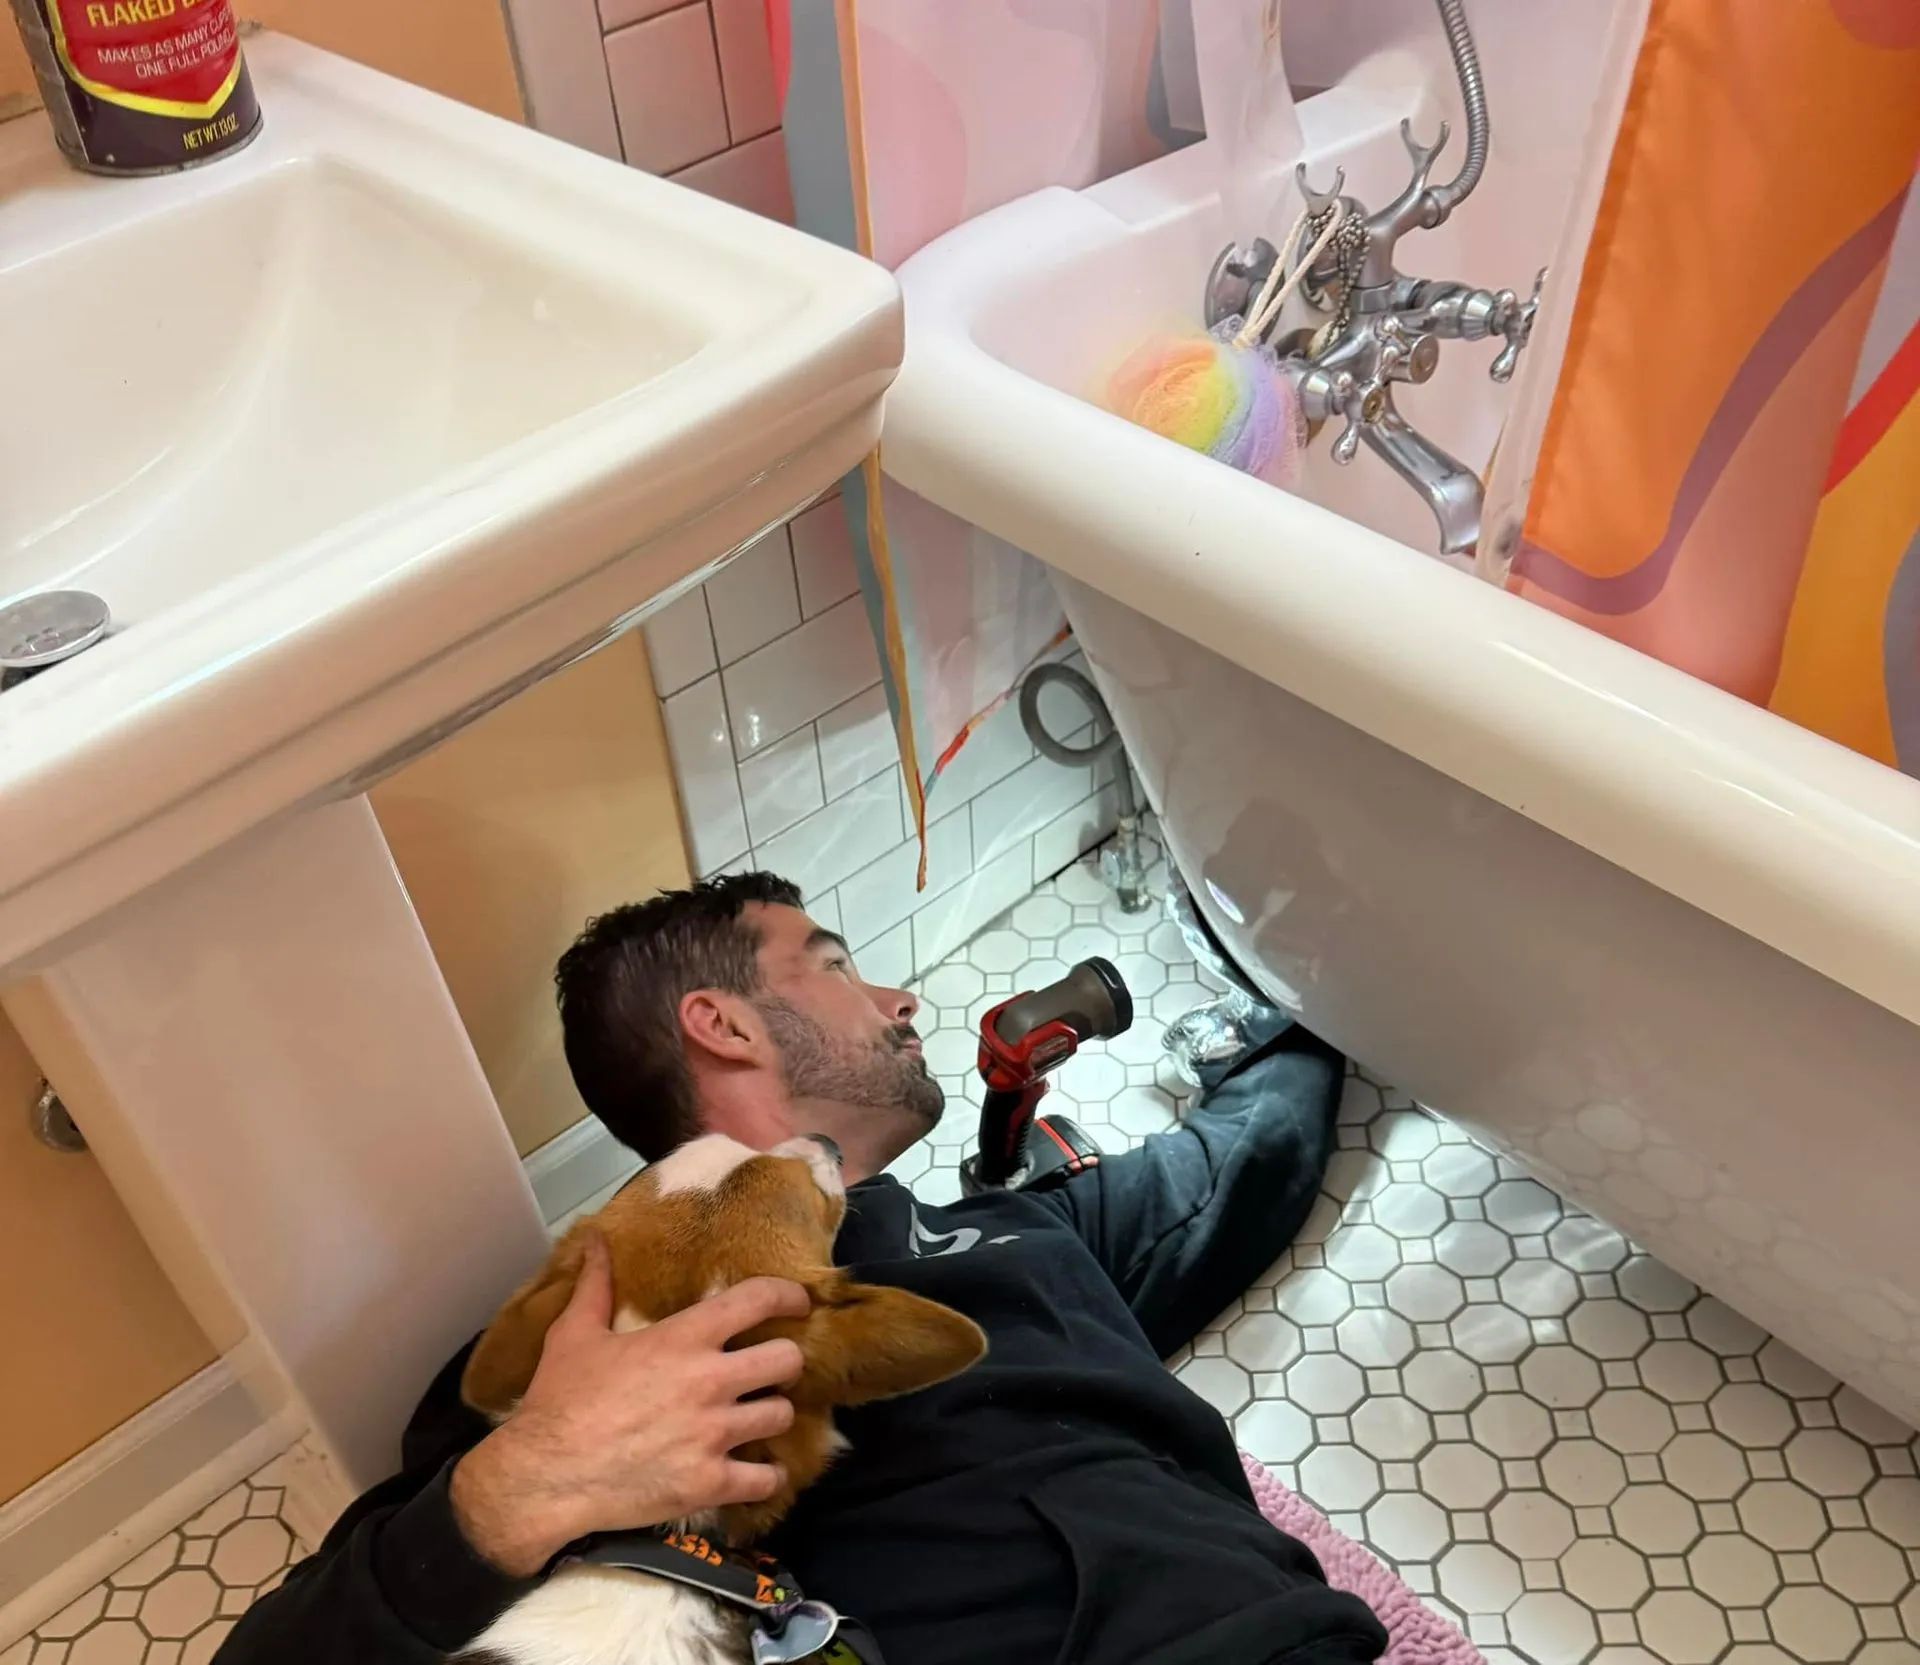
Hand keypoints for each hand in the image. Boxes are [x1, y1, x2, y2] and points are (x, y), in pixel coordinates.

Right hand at [450, 1232, 807, 1576]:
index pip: (757, 1299)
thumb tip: (596, 1240)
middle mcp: (710, 1381)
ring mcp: (714, 1435)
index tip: (799, 1303)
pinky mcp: (710, 1484)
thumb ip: (595, 1285)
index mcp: (683, 1338)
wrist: (545, 1477)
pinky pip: (767, 1479)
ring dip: (771, 1415)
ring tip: (757, 1418)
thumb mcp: (574, 1334)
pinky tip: (756, 1472)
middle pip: (787, 1360)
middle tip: (769, 1370)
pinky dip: (767, 1476)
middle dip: (784, 1362)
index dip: (788, 1296)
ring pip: (781, 1416)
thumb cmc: (560, 1401)